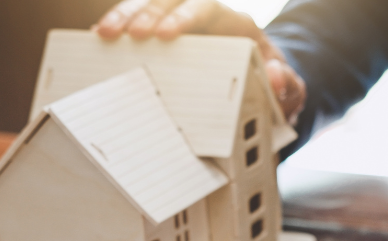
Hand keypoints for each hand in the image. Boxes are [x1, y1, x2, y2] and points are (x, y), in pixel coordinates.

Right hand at [95, 0, 305, 121]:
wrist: (267, 80)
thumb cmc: (274, 80)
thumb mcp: (288, 84)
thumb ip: (286, 82)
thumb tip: (277, 77)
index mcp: (237, 23)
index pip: (207, 8)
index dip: (184, 17)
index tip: (165, 35)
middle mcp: (209, 16)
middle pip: (172, 0)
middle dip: (147, 13)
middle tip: (128, 35)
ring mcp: (186, 22)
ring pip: (152, 5)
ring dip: (127, 15)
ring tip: (104, 34)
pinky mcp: (169, 33)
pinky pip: (142, 22)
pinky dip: (123, 26)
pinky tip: (100, 36)